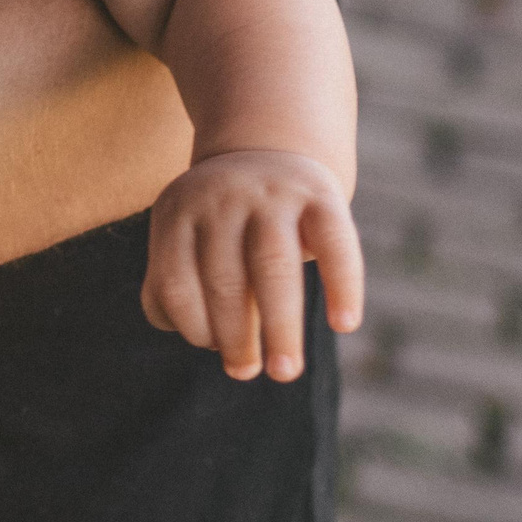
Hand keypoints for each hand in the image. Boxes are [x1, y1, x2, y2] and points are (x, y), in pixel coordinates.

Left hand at [141, 148, 361, 381]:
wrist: (265, 148)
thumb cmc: (221, 220)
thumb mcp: (185, 235)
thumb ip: (176, 280)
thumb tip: (196, 336)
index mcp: (177, 213)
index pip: (176, 284)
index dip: (193, 328)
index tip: (213, 351)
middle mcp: (221, 199)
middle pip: (224, 280)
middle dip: (234, 337)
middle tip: (245, 373)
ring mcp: (271, 193)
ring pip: (273, 268)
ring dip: (280, 327)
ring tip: (286, 373)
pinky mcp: (319, 194)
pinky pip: (334, 244)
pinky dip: (342, 286)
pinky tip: (345, 325)